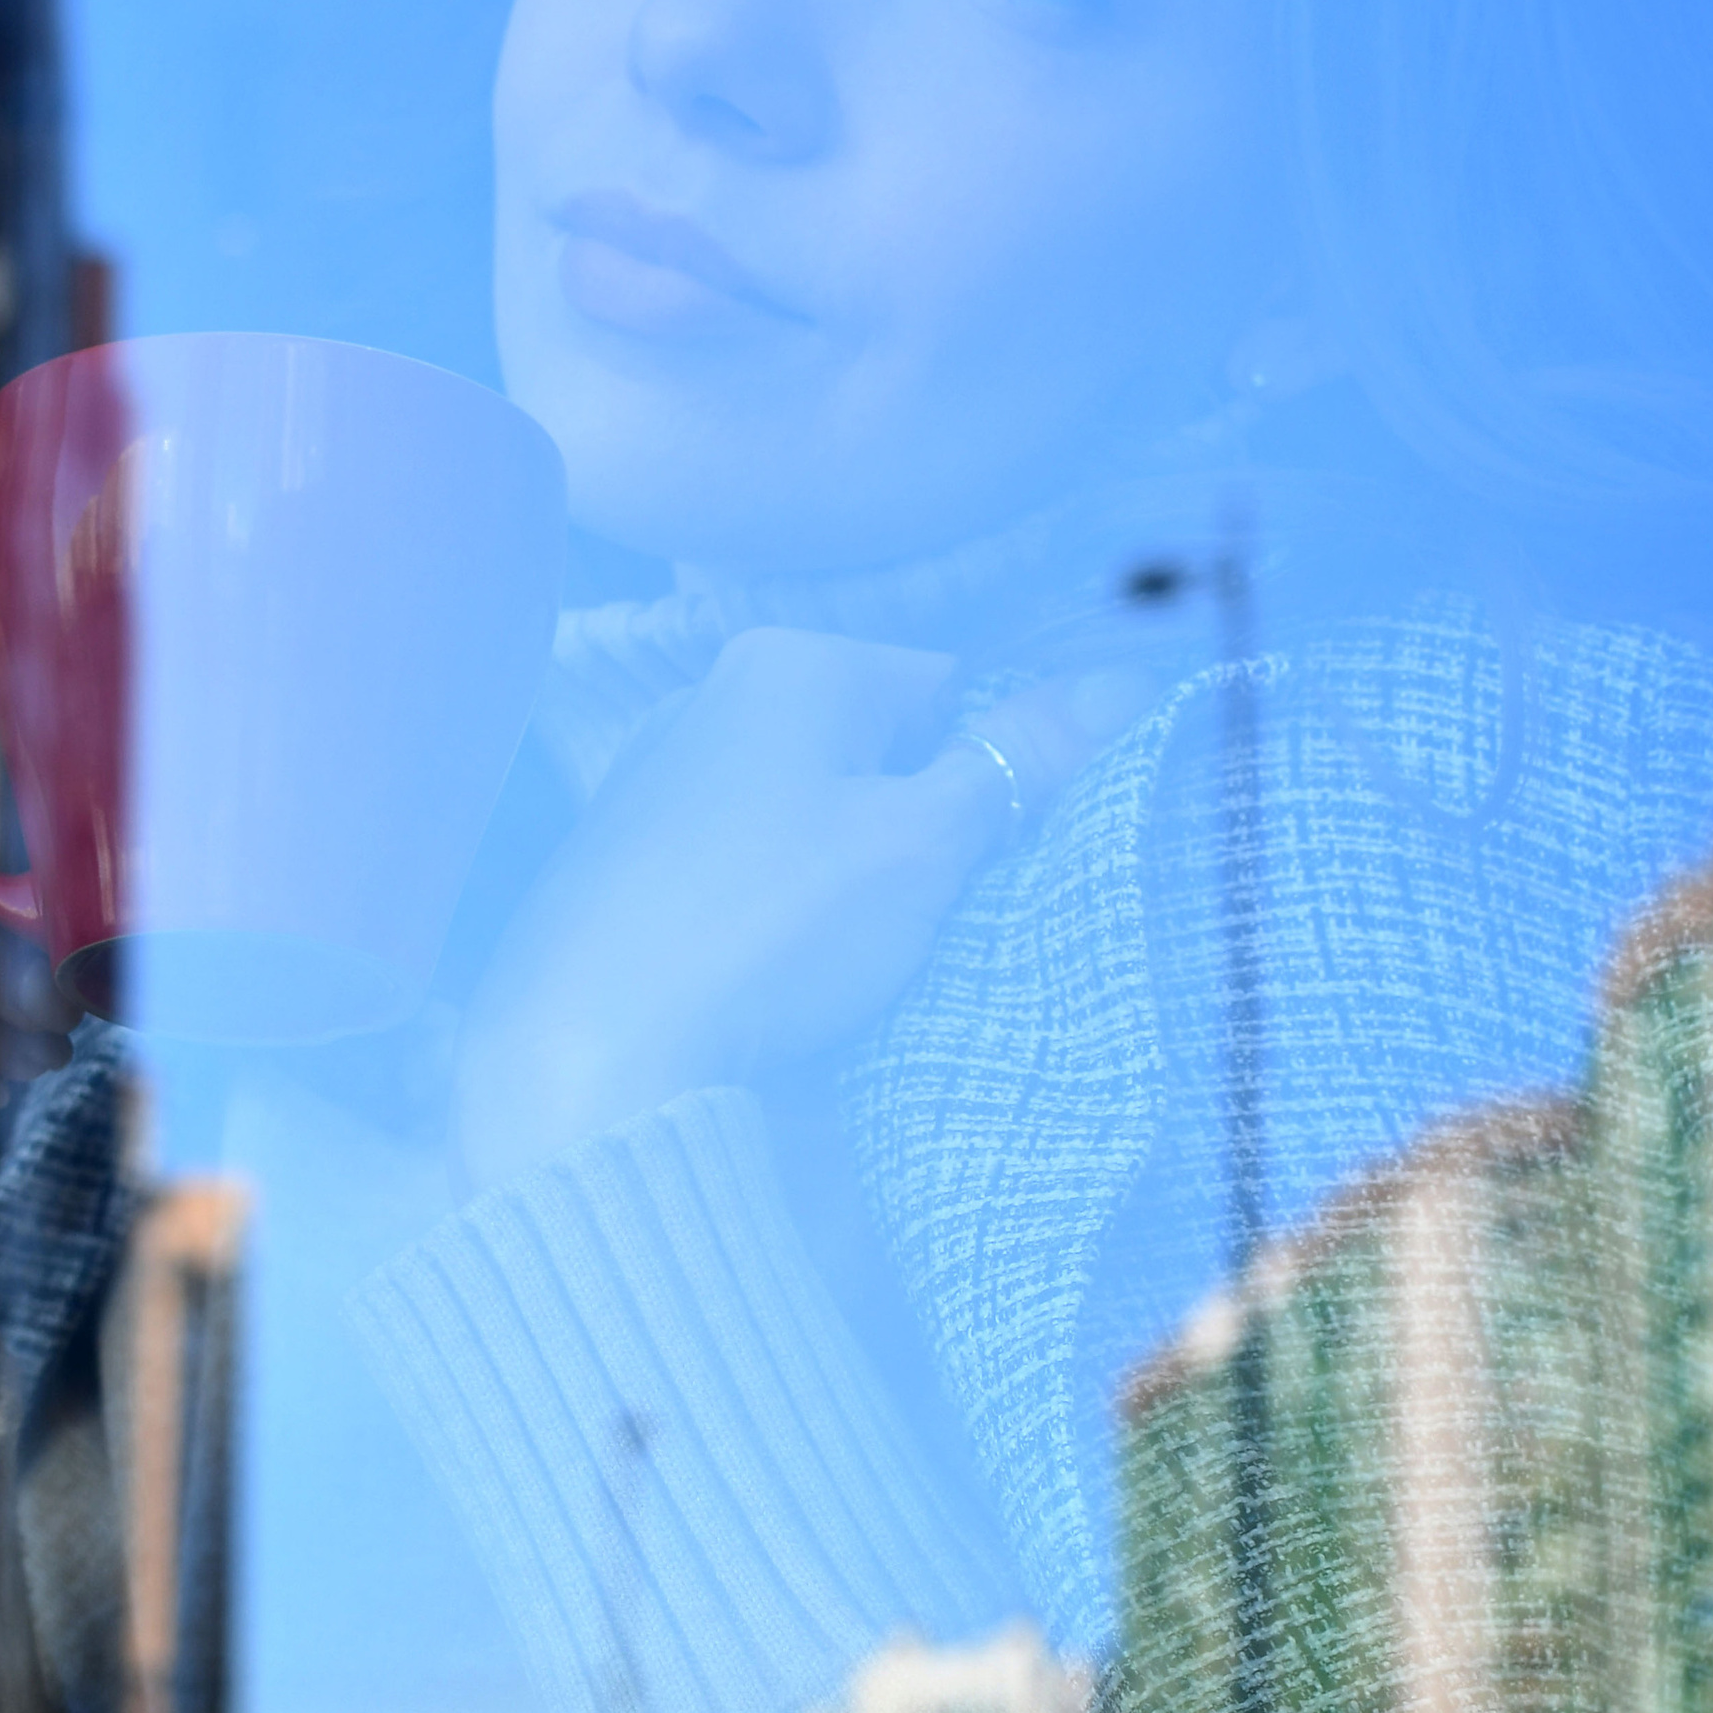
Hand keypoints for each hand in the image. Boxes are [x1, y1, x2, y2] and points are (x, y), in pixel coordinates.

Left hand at [451, 627, 1147, 1191]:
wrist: (589, 1048)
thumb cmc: (768, 926)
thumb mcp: (922, 843)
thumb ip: (1019, 761)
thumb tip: (1123, 681)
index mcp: (791, 664)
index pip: (948, 684)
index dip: (996, 767)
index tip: (1004, 854)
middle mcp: (709, 697)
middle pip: (875, 750)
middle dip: (922, 824)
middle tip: (939, 915)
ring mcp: (654, 781)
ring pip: (806, 813)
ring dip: (849, 874)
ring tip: (853, 957)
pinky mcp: (619, 865)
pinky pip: (739, 866)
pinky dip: (775, 909)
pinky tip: (775, 974)